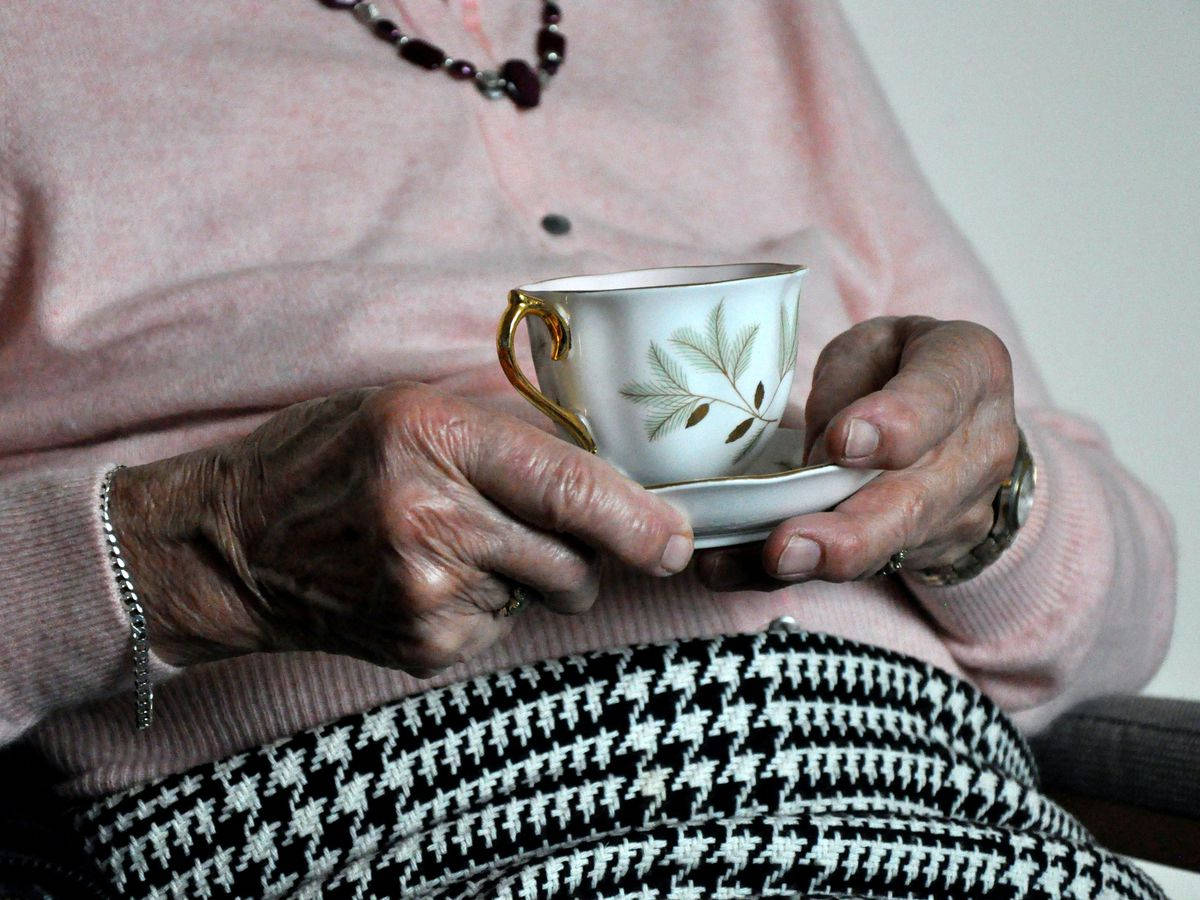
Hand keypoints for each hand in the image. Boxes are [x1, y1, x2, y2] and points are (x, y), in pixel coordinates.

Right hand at [111, 382, 693, 673]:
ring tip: (455, 544)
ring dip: (530, 574)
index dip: (637, 520)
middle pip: (574, 558)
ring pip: (546, 594)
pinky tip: (426, 580)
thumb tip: (617, 487)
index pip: (567, 485)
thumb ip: (508, 441)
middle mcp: (430, 519)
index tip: (679, 541)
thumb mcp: (411, 411)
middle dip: (584, 549)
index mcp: (432, 437)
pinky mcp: (421, 647)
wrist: (231, 543)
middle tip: (530, 522)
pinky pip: (503, 627)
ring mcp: (424, 595)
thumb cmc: (328, 458)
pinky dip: (486, 605)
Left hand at [696, 316, 1017, 588]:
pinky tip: (737, 571)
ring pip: (886, 547)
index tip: (842, 442)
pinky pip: (859, 567)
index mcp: (969, 369)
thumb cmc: (899, 367)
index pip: (939, 396)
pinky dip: (794, 575)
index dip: (895, 424)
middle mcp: (978, 449)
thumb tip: (815, 459)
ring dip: (820, 564)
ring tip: (763, 565)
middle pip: (913, 501)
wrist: (962, 417)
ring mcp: (960, 511)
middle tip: (787, 546)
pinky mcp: (926, 551)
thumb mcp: (872, 346)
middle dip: (848, 533)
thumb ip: (846, 389)